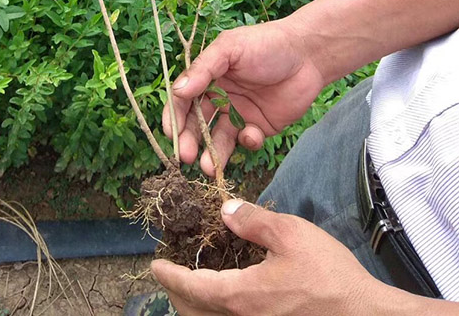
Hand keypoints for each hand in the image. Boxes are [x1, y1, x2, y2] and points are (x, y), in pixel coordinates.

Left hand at [152, 199, 382, 315]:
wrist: (362, 315)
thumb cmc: (328, 274)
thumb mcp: (289, 233)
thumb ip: (252, 221)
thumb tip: (225, 212)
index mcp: (240, 296)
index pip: (193, 287)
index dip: (170, 275)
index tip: (155, 264)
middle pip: (195, 312)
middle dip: (177, 294)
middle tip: (167, 274)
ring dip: (194, 306)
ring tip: (189, 286)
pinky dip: (215, 311)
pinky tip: (224, 296)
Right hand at [163, 19, 325, 175]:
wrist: (308, 54)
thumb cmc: (266, 43)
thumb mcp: (230, 48)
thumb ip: (204, 68)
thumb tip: (178, 91)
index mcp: (208, 76)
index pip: (183, 99)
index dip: (175, 116)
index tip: (171, 133)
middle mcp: (220, 97)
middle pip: (197, 124)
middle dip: (189, 141)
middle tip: (186, 157)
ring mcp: (239, 113)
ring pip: (219, 138)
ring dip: (212, 153)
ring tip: (209, 167)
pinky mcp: (260, 126)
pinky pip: (246, 141)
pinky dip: (246, 142)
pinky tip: (253, 132)